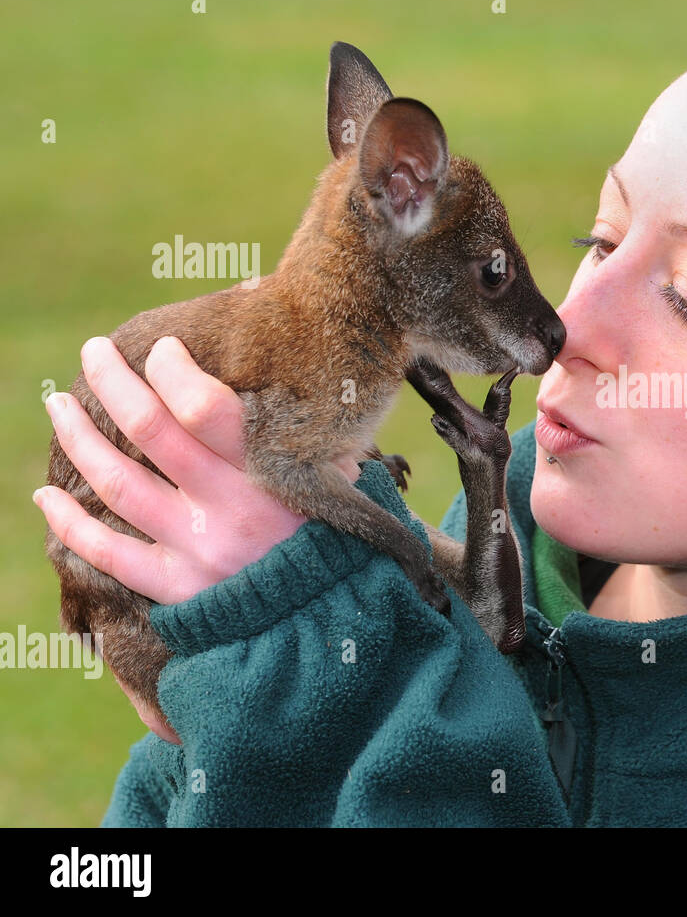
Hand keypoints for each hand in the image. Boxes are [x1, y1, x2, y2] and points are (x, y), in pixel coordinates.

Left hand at [33, 336, 360, 740]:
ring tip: (59, 405)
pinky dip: (70, 524)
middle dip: (114, 383)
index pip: (208, 407)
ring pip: (119, 483)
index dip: (174, 370)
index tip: (161, 349)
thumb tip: (311, 396)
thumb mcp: (345, 489)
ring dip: (81, 439)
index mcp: (273, 476)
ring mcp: (198, 549)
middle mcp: (231, 506)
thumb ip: (319, 448)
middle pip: (154, 430)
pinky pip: (108, 553)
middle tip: (93, 352)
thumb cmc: (343, 549)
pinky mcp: (178, 590)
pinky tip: (46, 497)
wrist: (334, 633)